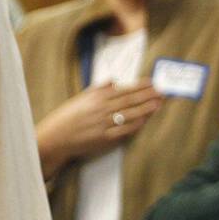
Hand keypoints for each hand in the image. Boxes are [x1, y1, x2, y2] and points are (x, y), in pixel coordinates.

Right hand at [36, 81, 163, 179]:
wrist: (55, 138)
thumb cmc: (66, 117)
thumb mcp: (81, 98)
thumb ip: (98, 89)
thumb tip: (113, 80)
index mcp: (96, 97)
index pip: (123, 89)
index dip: (140, 86)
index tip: (152, 82)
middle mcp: (101, 109)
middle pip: (130, 100)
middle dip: (148, 95)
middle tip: (163, 91)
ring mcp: (103, 124)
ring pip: (129, 114)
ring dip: (146, 108)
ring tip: (159, 103)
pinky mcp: (103, 138)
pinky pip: (123, 130)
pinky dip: (135, 125)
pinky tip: (145, 120)